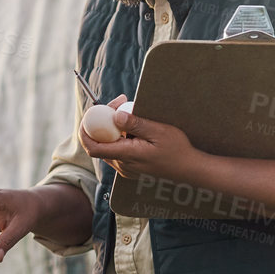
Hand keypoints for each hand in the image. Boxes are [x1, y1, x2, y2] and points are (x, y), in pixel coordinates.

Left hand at [78, 96, 196, 183]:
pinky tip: (131, 126)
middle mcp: (122, 165)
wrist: (188, 169)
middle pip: (99, 144)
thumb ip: (136, 124)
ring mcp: (125, 168)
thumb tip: (116, 116)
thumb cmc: (177, 150)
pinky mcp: (130, 167)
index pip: (94, 147)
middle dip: (101, 123)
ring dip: (110, 129)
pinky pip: (116, 150)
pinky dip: (118, 137)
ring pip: (107, 146)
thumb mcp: (158, 132)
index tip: (90, 114)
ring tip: (126, 111)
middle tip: (117, 104)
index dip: (86, 131)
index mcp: (126, 156)